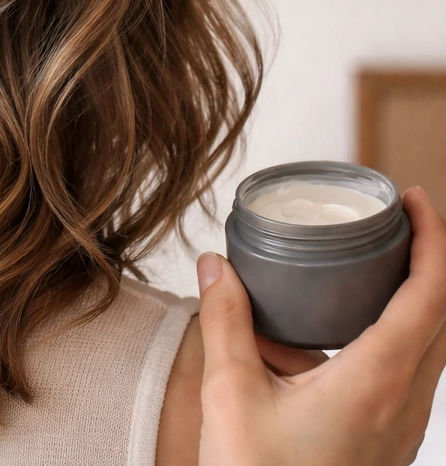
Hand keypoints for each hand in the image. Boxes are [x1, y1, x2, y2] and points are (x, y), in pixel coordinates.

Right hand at [197, 187, 445, 465]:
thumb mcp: (230, 395)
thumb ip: (226, 322)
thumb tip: (215, 265)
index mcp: (375, 384)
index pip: (431, 297)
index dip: (433, 240)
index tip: (412, 199)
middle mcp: (403, 403)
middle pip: (442, 316)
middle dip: (427, 259)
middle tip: (395, 221)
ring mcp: (401, 426)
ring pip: (429, 346)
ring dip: (408, 299)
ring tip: (361, 270)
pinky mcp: (386, 439)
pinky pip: (405, 374)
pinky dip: (385, 337)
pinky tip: (325, 339)